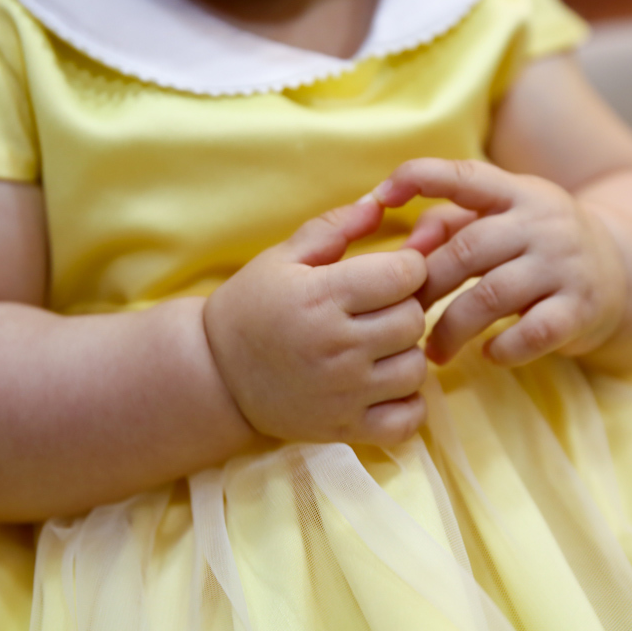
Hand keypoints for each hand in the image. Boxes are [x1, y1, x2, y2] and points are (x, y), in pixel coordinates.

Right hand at [202, 197, 428, 444]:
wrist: (215, 375)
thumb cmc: (251, 307)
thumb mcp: (283, 257)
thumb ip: (335, 227)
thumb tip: (381, 202)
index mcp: (321, 297)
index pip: (404, 275)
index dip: (405, 267)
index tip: (387, 272)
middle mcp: (337, 347)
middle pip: (414, 319)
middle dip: (405, 307)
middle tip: (379, 309)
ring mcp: (344, 393)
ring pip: (416, 367)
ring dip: (405, 353)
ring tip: (380, 346)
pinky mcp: (346, 428)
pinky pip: (408, 419)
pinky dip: (407, 403)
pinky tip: (385, 384)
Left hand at [374, 159, 627, 366]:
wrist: (625, 274)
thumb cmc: (539, 248)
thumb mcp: (504, 221)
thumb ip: (450, 223)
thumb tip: (406, 247)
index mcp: (517, 193)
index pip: (465, 175)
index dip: (419, 178)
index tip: (380, 197)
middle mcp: (542, 222)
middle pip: (467, 250)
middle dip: (425, 286)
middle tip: (400, 315)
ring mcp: (564, 265)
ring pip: (491, 296)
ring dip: (451, 328)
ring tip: (433, 350)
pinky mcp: (581, 308)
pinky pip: (531, 333)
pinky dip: (501, 348)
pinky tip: (487, 353)